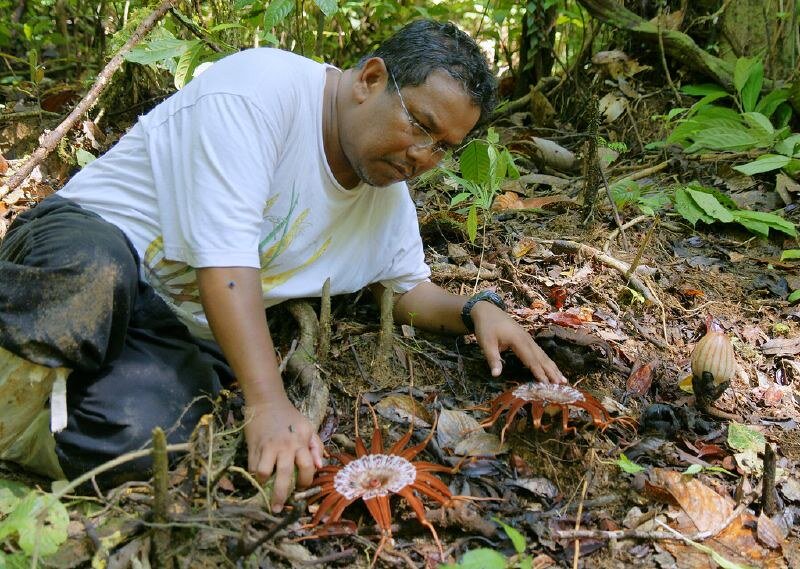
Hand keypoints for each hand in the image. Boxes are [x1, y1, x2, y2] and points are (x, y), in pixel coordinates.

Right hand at [244, 397, 323, 512]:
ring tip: (266, 489)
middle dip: (282, 496)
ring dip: (265, 485)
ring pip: (265, 473)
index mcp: (301, 442)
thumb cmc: (290, 417)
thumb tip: (320, 467)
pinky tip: (259, 476)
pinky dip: (256, 475)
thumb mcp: (308, 427)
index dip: (306, 482)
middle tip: (278, 509)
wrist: (267, 402)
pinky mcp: (253, 446)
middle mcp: (285, 446)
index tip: (302, 488)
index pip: (307, 468)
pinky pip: (253, 467)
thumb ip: (317, 447)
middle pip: (285, 476)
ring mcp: (268, 447)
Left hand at [471, 301, 567, 383]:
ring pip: (543, 355)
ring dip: (553, 367)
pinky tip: (551, 367)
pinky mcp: (526, 338)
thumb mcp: (486, 343)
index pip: (531, 360)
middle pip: (542, 358)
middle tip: (562, 385)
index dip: (539, 373)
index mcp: (518, 340)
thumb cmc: (486, 327)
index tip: (547, 385)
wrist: (487, 310)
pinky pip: (539, 352)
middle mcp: (527, 339)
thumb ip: (493, 359)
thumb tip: (496, 375)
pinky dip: (547, 361)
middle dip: (552, 372)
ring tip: (563, 379)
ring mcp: (528, 338)